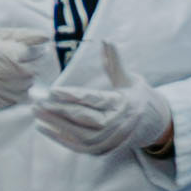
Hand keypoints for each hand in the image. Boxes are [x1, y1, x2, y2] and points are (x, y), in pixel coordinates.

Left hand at [30, 70, 172, 161]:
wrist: (155, 125)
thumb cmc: (138, 98)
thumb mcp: (130, 79)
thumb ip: (115, 62)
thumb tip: (106, 40)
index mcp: (123, 104)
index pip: (94, 100)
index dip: (72, 96)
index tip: (53, 91)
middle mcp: (117, 124)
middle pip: (83, 117)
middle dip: (58, 110)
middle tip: (37, 101)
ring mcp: (109, 140)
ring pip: (77, 133)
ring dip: (54, 123)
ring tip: (35, 111)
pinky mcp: (101, 151)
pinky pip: (76, 146)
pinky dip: (58, 137)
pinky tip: (41, 126)